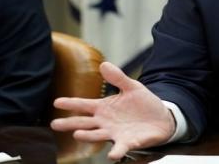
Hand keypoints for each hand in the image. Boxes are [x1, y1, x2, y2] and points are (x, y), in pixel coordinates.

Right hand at [51, 62, 175, 159]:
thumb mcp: (132, 87)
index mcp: (104, 107)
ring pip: (97, 135)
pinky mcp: (128, 142)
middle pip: (84, 123)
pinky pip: (120, 148)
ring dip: (88, 136)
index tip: (57, 102)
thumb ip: (118, 78)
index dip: (71, 103)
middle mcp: (105, 122)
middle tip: (55, 124)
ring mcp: (115, 133)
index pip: (84, 105)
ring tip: (77, 134)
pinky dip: (116, 151)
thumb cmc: (144, 104)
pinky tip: (112, 155)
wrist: (163, 118)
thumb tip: (104, 64)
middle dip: (70, 123)